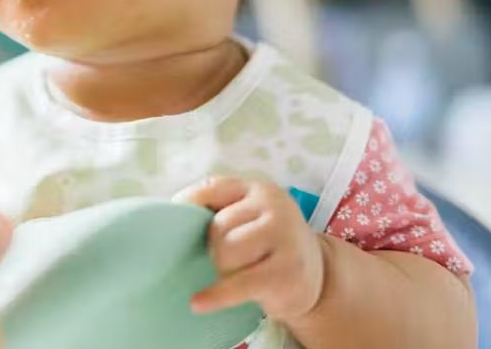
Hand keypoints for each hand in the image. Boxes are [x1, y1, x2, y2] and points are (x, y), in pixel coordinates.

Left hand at [175, 177, 324, 320]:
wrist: (317, 275)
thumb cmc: (270, 244)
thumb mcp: (252, 216)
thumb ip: (221, 207)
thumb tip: (176, 209)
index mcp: (260, 190)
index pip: (214, 188)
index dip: (190, 202)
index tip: (173, 215)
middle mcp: (275, 207)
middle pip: (217, 227)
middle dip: (215, 248)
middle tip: (233, 259)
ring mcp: (284, 239)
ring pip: (225, 253)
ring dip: (224, 269)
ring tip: (242, 272)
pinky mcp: (286, 273)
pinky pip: (238, 284)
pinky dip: (216, 296)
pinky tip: (198, 303)